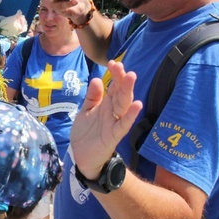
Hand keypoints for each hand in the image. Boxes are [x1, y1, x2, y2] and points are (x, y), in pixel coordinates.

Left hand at [70, 60, 142, 178]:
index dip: (114, 75)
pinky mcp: (114, 135)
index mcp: (105, 105)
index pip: (113, 87)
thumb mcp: (85, 111)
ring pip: (123, 105)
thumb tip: (98, 79)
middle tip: (121, 66)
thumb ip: (92, 97)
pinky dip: (131, 115)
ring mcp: (114, 123)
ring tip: (131, 77)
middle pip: (120, 93)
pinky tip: (137, 105)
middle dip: (121, 79)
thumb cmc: (86, 133)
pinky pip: (123, 124)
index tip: (113, 63)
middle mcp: (112, 112)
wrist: (81, 156)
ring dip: (127, 92)